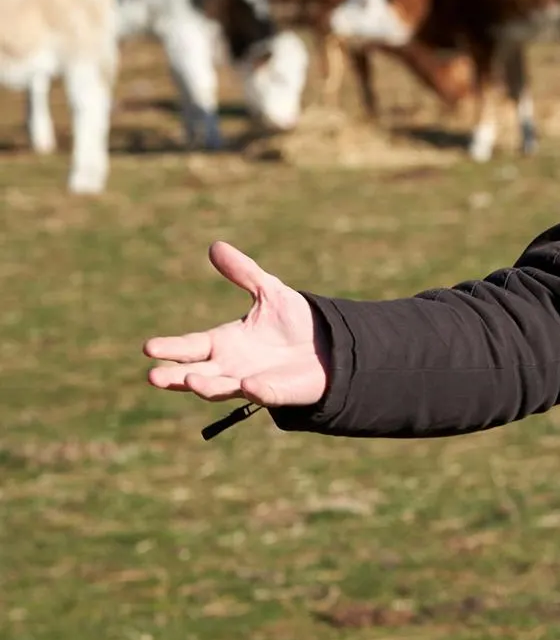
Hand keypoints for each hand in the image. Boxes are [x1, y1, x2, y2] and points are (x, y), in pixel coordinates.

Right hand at [143, 241, 327, 407]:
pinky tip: (248, 385)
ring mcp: (251, 382)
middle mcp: (230, 366)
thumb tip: (216, 246)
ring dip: (206, 386)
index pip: (190, 346)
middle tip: (153, 376)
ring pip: (221, 389)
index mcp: (223, 343)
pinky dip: (256, 390)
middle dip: (174, 377)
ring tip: (189, 381)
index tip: (148, 348)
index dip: (170, 348)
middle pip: (195, 374)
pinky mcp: (277, 392)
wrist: (330, 345)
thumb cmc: (294, 322)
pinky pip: (264, 394)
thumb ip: (244, 272)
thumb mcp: (269, 291)